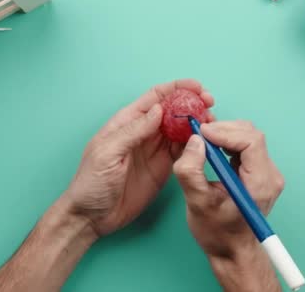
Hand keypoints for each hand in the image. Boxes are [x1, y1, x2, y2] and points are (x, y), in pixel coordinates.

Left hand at [62, 79, 213, 236]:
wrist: (92, 216)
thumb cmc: (91, 182)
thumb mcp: (108, 153)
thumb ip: (133, 131)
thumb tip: (158, 110)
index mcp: (127, 122)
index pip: (155, 98)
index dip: (176, 89)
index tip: (197, 87)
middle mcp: (143, 132)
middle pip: (172, 110)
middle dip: (192, 103)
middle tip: (210, 104)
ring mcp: (154, 149)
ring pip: (181, 128)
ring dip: (197, 123)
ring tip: (213, 122)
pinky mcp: (163, 167)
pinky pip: (182, 150)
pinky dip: (195, 144)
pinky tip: (206, 141)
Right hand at [173, 121, 284, 290]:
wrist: (232, 250)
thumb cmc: (216, 232)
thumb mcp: (196, 202)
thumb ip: (191, 171)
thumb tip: (194, 141)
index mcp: (260, 183)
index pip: (251, 141)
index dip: (225, 132)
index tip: (201, 133)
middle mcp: (269, 175)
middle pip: (251, 134)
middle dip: (223, 129)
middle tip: (199, 134)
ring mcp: (267, 173)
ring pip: (249, 137)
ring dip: (225, 133)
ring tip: (203, 140)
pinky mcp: (260, 172)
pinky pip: (247, 145)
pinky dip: (228, 141)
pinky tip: (212, 148)